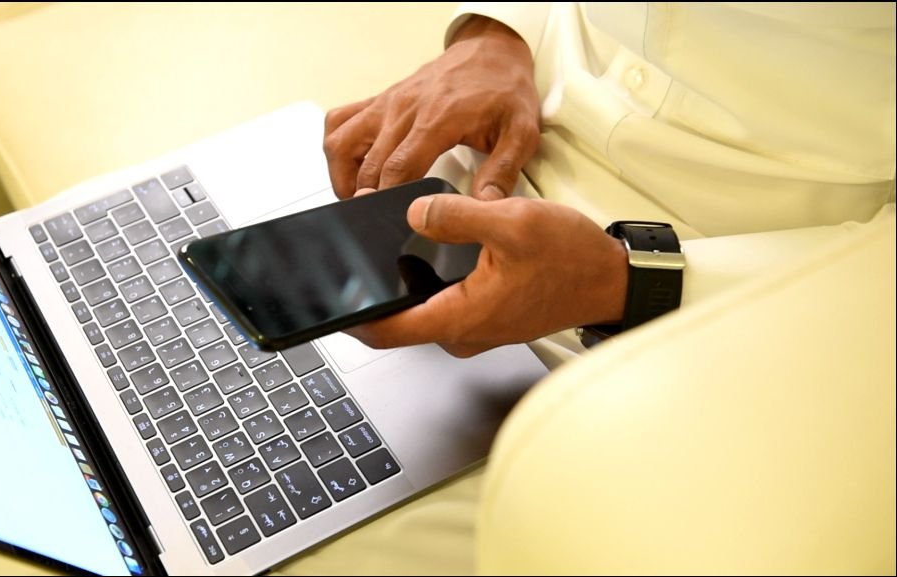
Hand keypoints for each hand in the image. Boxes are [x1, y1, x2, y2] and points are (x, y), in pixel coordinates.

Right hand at [323, 16, 539, 200]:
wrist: (491, 51)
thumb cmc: (504, 91)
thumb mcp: (521, 131)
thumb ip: (503, 170)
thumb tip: (486, 205)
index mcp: (437, 119)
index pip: (398, 168)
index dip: (389, 200)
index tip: (391, 221)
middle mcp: (404, 110)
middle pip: (367, 166)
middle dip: (368, 199)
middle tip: (378, 222)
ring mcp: (386, 103)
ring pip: (340, 143)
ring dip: (342, 176)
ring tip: (359, 198)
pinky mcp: (379, 99)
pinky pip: (338, 121)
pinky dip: (336, 147)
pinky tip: (352, 166)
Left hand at [346, 194, 628, 357]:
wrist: (611, 280)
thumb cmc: (573, 261)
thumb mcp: (512, 223)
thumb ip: (458, 215)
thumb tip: (415, 213)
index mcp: (463, 317)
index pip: (389, 331)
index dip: (352, 318)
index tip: (328, 303)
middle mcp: (465, 332)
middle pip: (400, 323)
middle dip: (373, 297)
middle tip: (352, 265)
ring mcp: (476, 328)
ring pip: (422, 312)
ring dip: (402, 288)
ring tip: (383, 255)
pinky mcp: (487, 317)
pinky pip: (444, 305)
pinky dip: (428, 285)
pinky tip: (425, 255)